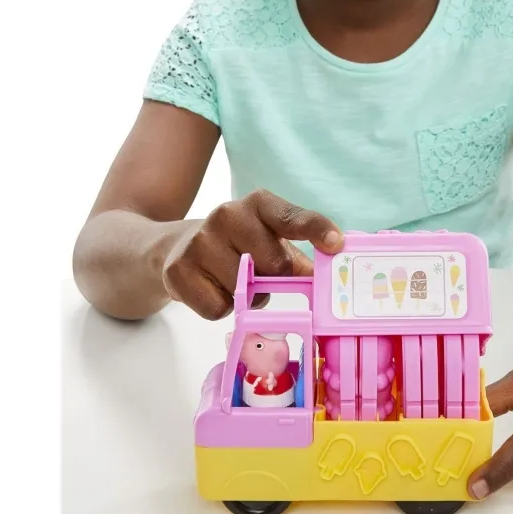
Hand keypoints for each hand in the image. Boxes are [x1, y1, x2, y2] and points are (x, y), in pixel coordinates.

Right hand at [162, 189, 342, 319]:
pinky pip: (218, 308)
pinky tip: (210, 289)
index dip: (316, 230)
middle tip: (258, 274)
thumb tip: (323, 281)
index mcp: (259, 205)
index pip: (291, 217)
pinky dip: (221, 308)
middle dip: (273, 279)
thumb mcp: (269, 244)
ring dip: (245, 297)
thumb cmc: (237, 247)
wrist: (176, 247)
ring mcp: (200, 241)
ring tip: (230, 280)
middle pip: (274, 265)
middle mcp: (228, 215)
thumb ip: (299, 260)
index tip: (336, 244)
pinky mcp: (179, 270)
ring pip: (244, 291)